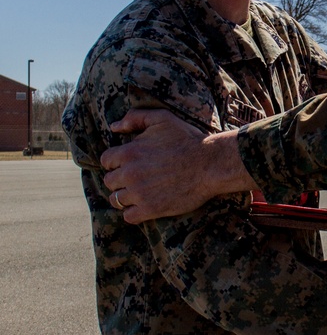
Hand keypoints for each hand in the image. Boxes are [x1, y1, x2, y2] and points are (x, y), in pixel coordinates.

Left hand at [103, 109, 251, 222]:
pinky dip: (134, 212)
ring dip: (126, 196)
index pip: (106, 161)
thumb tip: (114, 127)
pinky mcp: (150, 209)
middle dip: (120, 179)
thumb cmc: (189, 140)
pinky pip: (129, 216)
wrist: (211, 164)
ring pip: (116, 199)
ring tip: (141, 192)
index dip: (117, 162)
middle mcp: (130, 173)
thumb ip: (136, 118)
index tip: (130, 163)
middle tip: (137, 178)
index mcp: (129, 152)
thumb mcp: (163, 119)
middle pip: (110, 181)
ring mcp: (139, 193)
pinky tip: (145, 205)